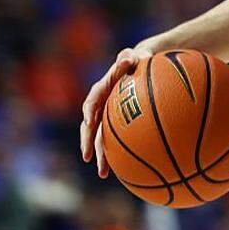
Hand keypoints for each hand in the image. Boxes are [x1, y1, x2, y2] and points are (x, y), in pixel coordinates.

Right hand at [80, 46, 152, 176]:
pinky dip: (117, 153)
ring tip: (103, 173)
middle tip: (88, 157)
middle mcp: (101, 105)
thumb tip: (129, 59)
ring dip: (100, 155)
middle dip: (88, 142)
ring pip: (101, 137)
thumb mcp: (135, 56)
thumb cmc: (139, 60)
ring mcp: (107, 115)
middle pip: (91, 126)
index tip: (89, 123)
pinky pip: (115, 139)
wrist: (141, 66)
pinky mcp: (116, 123)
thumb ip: (130, 58)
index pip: (92, 100)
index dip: (89, 111)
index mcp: (103, 88)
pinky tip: (125, 170)